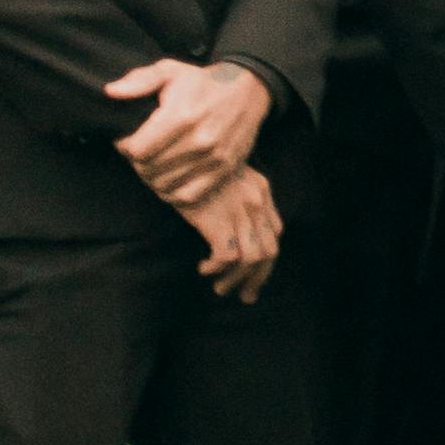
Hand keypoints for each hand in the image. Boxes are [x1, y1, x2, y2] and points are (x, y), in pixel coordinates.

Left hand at [109, 55, 268, 205]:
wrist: (249, 90)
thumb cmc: (203, 81)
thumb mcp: (170, 70)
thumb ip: (139, 80)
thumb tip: (111, 92)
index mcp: (181, 116)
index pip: (137, 150)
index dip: (125, 146)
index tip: (128, 139)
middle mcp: (198, 140)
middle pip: (149, 169)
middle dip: (137, 162)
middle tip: (141, 151)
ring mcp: (213, 158)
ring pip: (165, 185)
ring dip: (153, 178)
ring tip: (153, 164)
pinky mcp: (224, 170)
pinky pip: (188, 196)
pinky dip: (173, 193)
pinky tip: (169, 179)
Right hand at [181, 165, 283, 303]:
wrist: (169, 150)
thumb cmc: (190, 165)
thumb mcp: (223, 175)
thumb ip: (236, 196)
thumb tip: (236, 230)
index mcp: (261, 189)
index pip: (275, 232)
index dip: (266, 257)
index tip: (252, 273)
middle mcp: (257, 200)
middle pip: (270, 251)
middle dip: (257, 278)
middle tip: (243, 295)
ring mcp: (240, 211)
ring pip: (252, 260)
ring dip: (235, 279)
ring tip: (218, 287)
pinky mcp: (219, 220)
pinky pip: (228, 258)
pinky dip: (217, 269)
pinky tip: (203, 268)